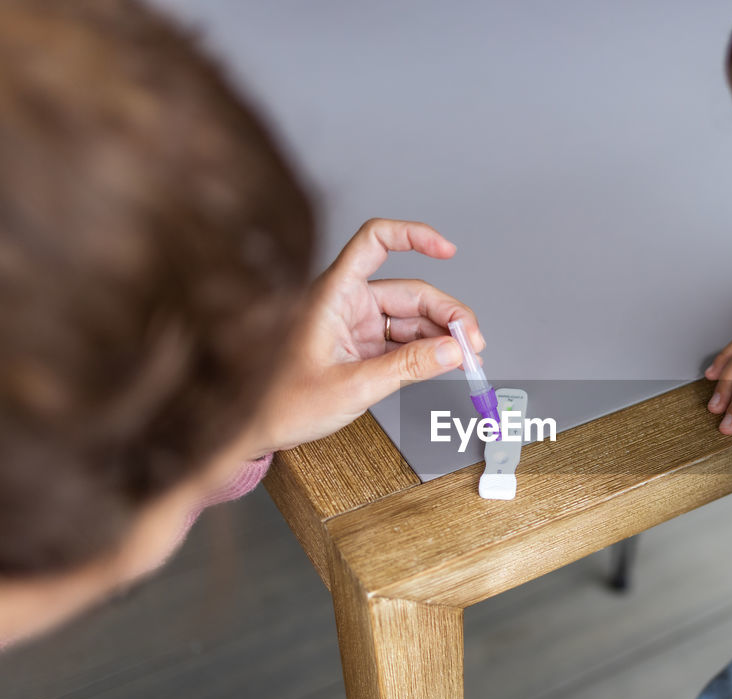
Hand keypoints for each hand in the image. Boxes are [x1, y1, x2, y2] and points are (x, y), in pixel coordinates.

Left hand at [247, 219, 483, 455]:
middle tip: (472, 342)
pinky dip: (429, 349)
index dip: (413, 235)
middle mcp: (347, 303)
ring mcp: (357, 324)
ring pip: (413, 317)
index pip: (375, 241)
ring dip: (443, 335)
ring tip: (467, 357)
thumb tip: (453, 351)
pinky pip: (405, 339)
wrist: (259, 430)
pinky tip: (447, 361)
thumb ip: (407, 367)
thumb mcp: (352, 387)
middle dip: (447, 313)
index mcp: (333, 295)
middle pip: (409, 290)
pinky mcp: (364, 346)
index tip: (448, 250)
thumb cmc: (284, 404)